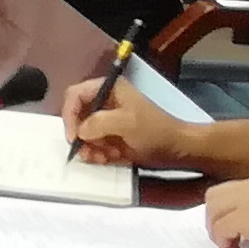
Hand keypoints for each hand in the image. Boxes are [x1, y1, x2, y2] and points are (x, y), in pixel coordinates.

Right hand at [58, 68, 199, 170]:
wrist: (179, 149)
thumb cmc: (155, 131)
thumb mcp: (126, 123)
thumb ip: (98, 123)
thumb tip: (80, 131)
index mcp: (109, 89)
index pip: (75, 95)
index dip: (69, 114)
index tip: (74, 136)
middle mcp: (106, 102)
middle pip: (77, 116)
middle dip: (82, 136)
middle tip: (89, 152)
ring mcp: (109, 121)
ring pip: (84, 134)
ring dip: (90, 148)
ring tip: (104, 157)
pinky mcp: (113, 137)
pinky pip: (95, 145)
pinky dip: (98, 154)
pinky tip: (111, 158)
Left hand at [201, 172, 248, 247]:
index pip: (235, 190)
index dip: (228, 210)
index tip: (233, 228)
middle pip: (216, 194)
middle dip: (214, 217)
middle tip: (224, 237)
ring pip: (213, 208)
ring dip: (216, 229)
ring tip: (229, 246)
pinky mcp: (247, 217)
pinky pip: (221, 227)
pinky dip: (223, 240)